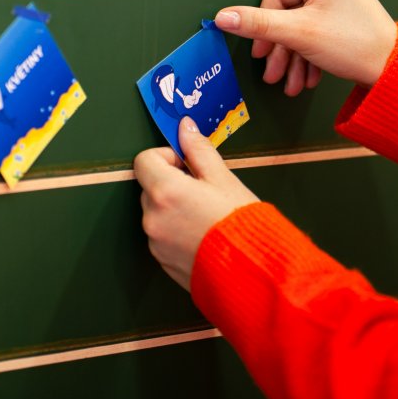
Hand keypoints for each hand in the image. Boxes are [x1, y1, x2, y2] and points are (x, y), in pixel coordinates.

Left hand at [134, 118, 258, 290]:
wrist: (253, 271)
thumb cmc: (240, 221)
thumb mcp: (223, 178)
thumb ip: (198, 150)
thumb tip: (185, 126)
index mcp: (164, 191)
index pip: (144, 160)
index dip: (166, 157)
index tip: (188, 166)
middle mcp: (152, 217)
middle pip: (150, 187)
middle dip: (171, 183)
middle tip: (203, 191)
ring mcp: (155, 242)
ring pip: (156, 212)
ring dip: (172, 208)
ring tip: (206, 217)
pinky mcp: (161, 261)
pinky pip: (162, 236)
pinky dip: (175, 231)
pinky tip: (203, 236)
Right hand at [214, 0, 396, 93]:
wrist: (394, 71)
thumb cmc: (353, 45)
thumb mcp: (298, 34)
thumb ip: (258, 24)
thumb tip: (222, 17)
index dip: (264, 27)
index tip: (260, 54)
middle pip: (288, 13)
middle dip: (281, 50)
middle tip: (272, 75)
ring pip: (300, 26)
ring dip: (293, 58)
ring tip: (289, 84)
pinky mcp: (343, 13)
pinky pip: (315, 30)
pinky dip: (308, 55)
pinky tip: (307, 78)